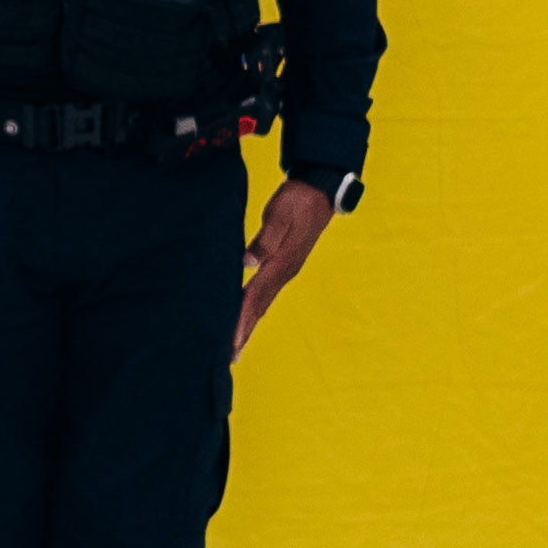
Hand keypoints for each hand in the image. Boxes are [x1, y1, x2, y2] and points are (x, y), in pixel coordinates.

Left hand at [234, 177, 337, 358]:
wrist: (319, 190)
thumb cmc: (297, 200)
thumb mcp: (280, 214)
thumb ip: (265, 238)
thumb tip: (248, 261)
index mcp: (282, 264)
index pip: (255, 298)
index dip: (241, 320)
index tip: (230, 342)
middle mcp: (284, 272)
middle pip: (259, 307)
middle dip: (243, 332)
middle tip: (228, 358)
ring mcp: (285, 270)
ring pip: (262, 302)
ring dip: (248, 324)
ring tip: (234, 346)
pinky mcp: (283, 264)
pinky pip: (264, 292)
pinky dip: (253, 307)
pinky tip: (245, 315)